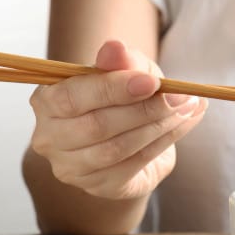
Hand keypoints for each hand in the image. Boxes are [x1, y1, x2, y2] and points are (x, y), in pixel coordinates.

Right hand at [28, 40, 206, 199]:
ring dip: (160, 126)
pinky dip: (164, 142)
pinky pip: (134, 165)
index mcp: (47, 101)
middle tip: (181, 96)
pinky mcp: (97, 186)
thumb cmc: (122, 96)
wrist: (131, 135)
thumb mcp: (127, 70)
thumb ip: (121, 61)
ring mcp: (70, 167)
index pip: (72, 97)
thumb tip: (115, 49)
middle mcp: (49, 137)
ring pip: (117, 148)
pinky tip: (182, 124)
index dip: (112, 89)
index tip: (152, 82)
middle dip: (145, 110)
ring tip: (187, 107)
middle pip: (97, 126)